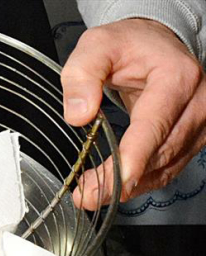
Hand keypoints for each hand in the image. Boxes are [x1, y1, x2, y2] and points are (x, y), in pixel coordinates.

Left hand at [61, 19, 205, 209]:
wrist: (152, 44)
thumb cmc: (127, 45)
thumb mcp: (95, 47)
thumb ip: (82, 76)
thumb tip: (78, 114)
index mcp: (176, 78)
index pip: (155, 126)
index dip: (135, 157)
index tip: (116, 181)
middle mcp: (196, 104)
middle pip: (160, 153)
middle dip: (121, 180)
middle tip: (86, 195)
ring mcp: (198, 124)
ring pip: (165, 167)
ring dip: (127, 187)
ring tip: (90, 194)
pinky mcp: (190, 139)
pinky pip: (167, 169)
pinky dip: (139, 182)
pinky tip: (111, 187)